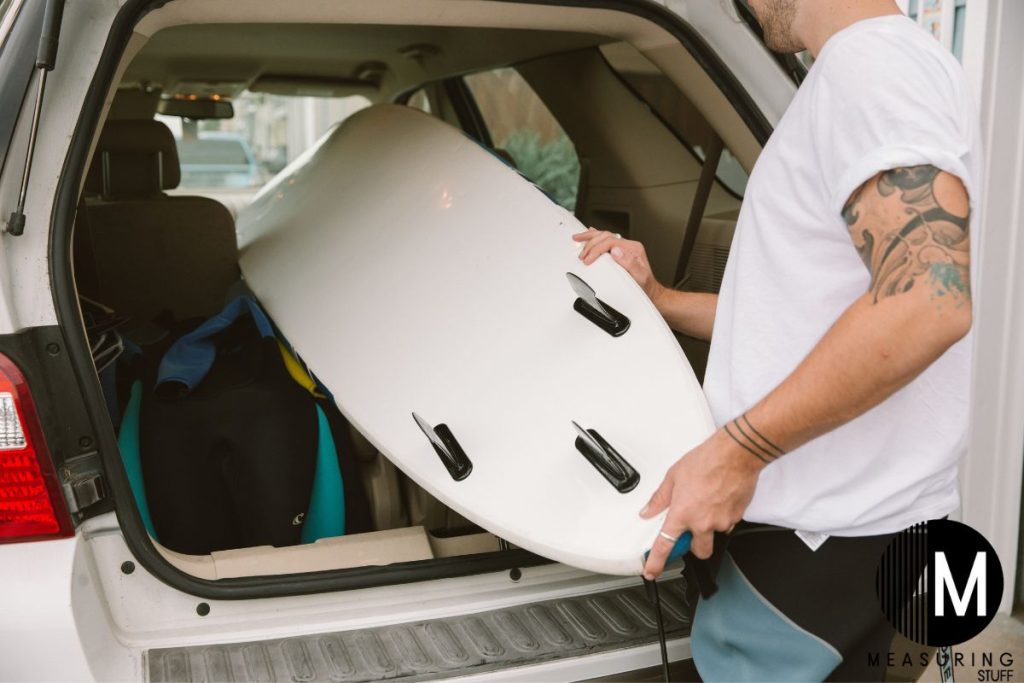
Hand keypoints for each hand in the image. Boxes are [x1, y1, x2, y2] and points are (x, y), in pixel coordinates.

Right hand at [572, 228, 664, 305]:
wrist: (649, 291)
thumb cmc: (644, 286)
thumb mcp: (639, 277)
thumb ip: (629, 263)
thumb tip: (616, 251)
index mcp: (633, 249)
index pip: (611, 241)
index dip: (597, 249)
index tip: (588, 259)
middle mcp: (629, 246)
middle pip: (606, 236)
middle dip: (591, 244)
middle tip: (582, 256)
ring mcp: (624, 248)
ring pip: (604, 235)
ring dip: (590, 236)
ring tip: (578, 238)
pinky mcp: (619, 251)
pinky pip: (606, 239)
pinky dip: (596, 236)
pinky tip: (590, 233)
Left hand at [640, 429, 764, 578]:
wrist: (735, 454)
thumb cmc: (706, 461)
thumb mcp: (673, 476)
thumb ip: (659, 498)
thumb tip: (648, 510)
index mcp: (682, 513)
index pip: (666, 546)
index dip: (657, 562)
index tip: (652, 572)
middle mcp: (703, 522)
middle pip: (698, 552)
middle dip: (694, 546)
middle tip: (691, 530)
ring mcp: (722, 522)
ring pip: (714, 535)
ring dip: (709, 528)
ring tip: (707, 503)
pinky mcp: (737, 517)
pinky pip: (727, 524)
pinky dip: (722, 516)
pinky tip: (719, 499)